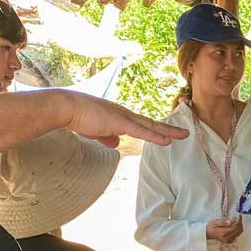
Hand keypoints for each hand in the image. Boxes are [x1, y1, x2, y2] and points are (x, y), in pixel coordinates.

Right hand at [61, 90, 187, 147]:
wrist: (66, 107)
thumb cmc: (78, 117)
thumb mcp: (96, 130)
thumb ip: (107, 137)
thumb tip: (116, 143)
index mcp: (120, 117)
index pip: (143, 124)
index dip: (156, 129)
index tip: (169, 134)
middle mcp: (125, 114)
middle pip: (151, 123)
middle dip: (168, 129)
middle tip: (184, 133)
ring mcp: (123, 117)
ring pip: (150, 126)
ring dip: (167, 132)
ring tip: (182, 135)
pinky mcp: (118, 122)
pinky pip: (141, 131)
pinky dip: (154, 136)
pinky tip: (167, 141)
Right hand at [206, 216, 243, 242]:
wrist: (207, 233)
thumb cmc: (210, 227)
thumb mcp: (215, 222)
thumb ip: (223, 222)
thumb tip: (230, 221)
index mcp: (224, 233)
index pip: (235, 227)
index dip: (238, 221)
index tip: (239, 215)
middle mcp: (228, 238)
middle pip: (239, 230)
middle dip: (240, 223)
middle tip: (239, 216)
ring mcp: (229, 240)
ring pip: (239, 232)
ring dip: (240, 225)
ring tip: (237, 219)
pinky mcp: (230, 240)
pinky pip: (237, 234)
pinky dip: (238, 228)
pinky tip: (235, 224)